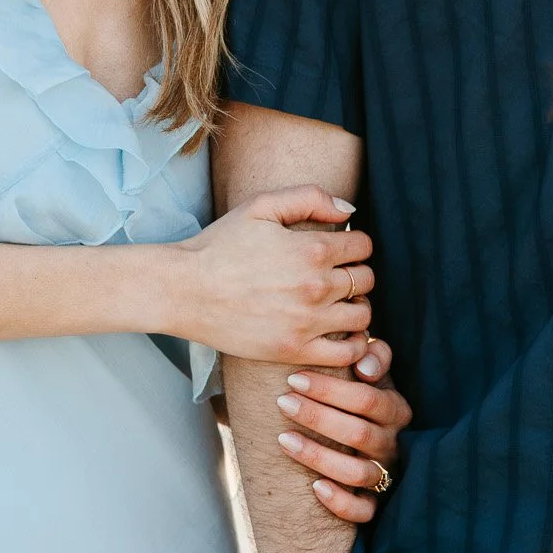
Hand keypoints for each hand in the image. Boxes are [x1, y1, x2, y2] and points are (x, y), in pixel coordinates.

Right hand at [173, 186, 373, 365]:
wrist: (186, 290)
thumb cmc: (221, 244)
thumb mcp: (261, 205)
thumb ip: (309, 198)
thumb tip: (348, 211)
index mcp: (312, 249)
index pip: (364, 247)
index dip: (355, 244)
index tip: (340, 250)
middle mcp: (316, 286)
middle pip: (367, 280)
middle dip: (356, 273)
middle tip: (337, 275)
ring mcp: (307, 322)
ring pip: (363, 316)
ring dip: (356, 306)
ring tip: (337, 303)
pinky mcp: (295, 350)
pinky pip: (347, 354)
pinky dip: (353, 345)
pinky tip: (338, 333)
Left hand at [275, 337, 411, 522]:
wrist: (362, 430)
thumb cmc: (360, 394)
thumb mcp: (370, 370)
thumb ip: (373, 355)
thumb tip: (365, 366)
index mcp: (394, 409)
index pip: (367, 399)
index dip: (331, 389)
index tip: (294, 378)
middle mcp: (392, 442)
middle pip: (358, 434)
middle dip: (317, 416)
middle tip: (282, 401)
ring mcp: (384, 474)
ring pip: (358, 472)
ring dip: (319, 456)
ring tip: (284, 439)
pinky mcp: (374, 502)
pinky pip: (363, 511)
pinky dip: (341, 502)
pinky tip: (315, 488)